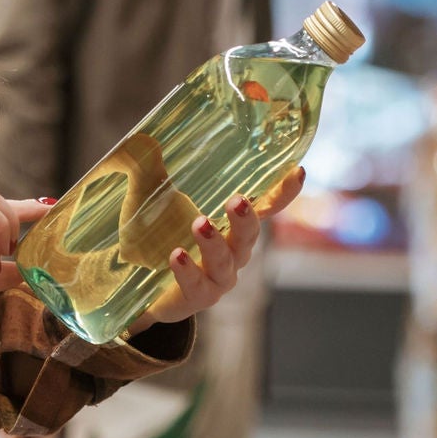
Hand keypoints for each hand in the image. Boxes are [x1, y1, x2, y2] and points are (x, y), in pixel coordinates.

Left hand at [132, 168, 305, 332]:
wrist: (138, 287)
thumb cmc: (157, 238)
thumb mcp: (156, 203)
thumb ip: (155, 174)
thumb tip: (145, 140)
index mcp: (233, 227)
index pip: (263, 207)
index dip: (282, 192)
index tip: (297, 171)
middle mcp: (233, 253)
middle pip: (249, 235)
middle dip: (245, 218)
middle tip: (236, 200)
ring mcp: (218, 278)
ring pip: (225, 261)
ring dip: (214, 242)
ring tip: (200, 223)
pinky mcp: (197, 297)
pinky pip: (197, 285)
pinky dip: (188, 270)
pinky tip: (177, 255)